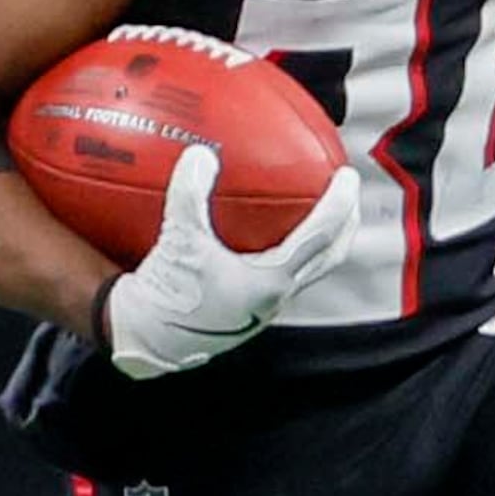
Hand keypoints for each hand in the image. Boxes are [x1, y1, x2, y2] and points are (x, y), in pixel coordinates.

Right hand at [101, 148, 360, 380]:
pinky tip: (265, 237)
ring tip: (319, 214)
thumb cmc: (167, 296)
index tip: (348, 176)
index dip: (339, 204)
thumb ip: (190, 193)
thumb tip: (202, 154)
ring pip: (308, 270)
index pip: (321, 236)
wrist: (146, 341)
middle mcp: (276, 296)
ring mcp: (264, 306)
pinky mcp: (247, 310)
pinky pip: (280, 275)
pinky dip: (287, 253)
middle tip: (348, 195)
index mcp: (271, 280)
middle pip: (329, 256)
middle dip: (345, 224)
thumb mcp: (179, 239)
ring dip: (321, 241)